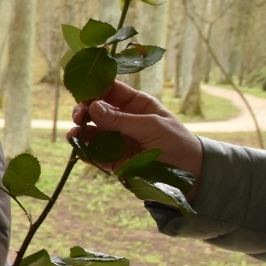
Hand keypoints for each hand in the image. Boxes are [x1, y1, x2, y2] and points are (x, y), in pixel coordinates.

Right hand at [69, 81, 203, 182]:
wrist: (190, 175)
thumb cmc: (177, 143)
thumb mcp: (151, 126)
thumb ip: (121, 119)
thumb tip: (92, 107)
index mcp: (136, 105)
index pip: (110, 91)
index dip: (94, 90)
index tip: (82, 94)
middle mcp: (123, 119)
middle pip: (96, 111)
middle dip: (84, 112)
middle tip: (78, 117)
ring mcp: (117, 139)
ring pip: (92, 132)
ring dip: (81, 132)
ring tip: (74, 136)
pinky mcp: (114, 159)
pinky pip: (95, 154)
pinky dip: (85, 152)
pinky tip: (80, 150)